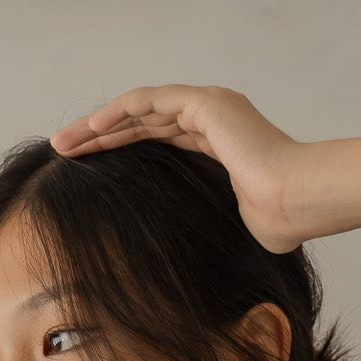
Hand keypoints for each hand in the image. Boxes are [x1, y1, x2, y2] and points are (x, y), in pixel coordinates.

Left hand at [50, 84, 309, 254]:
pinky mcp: (203, 103)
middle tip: (65, 151)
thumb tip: (200, 257)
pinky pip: (147, 102)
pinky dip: (117, 113)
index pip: (160, 138)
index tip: (91, 167)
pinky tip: (91, 128)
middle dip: (101, 136)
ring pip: (138, 109)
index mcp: (221, 142)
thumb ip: (215, 222)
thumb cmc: (278, 222)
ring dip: (98, 125)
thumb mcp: (235, 223)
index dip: (123, 149)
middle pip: (142, 122)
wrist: (296, 202)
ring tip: (64, 143)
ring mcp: (208, 106)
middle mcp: (213, 117)